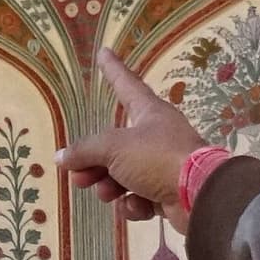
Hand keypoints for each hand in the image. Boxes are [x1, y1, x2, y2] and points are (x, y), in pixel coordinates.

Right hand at [57, 48, 206, 227]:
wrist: (199, 196)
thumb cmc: (157, 158)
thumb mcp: (114, 148)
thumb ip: (85, 151)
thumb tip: (61, 157)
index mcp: (150, 113)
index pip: (126, 85)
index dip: (113, 70)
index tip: (104, 52)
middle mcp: (157, 135)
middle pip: (115, 145)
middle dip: (94, 162)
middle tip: (78, 176)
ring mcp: (164, 165)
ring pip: (124, 174)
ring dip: (110, 186)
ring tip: (106, 193)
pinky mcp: (169, 193)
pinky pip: (140, 196)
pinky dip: (134, 204)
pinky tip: (136, 207)